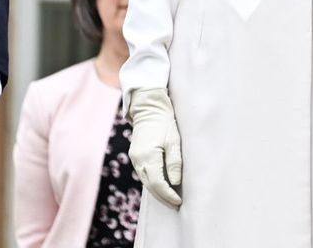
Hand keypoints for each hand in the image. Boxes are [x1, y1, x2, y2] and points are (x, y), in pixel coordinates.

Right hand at [128, 88, 182, 207]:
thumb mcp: (174, 140)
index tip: (178, 201)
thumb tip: (174, 183)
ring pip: (145, 181)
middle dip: (162, 197)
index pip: (157, 183)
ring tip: (170, 199)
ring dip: (157, 191)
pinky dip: (152, 182)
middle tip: (175, 205)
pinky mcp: (135, 156)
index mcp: (148, 156)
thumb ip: (174, 162)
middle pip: (150, 185)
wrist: (149, 108)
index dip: (167, 194)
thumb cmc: (165, 123)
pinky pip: (143, 174)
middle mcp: (138, 160)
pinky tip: (161, 186)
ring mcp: (135, 158)